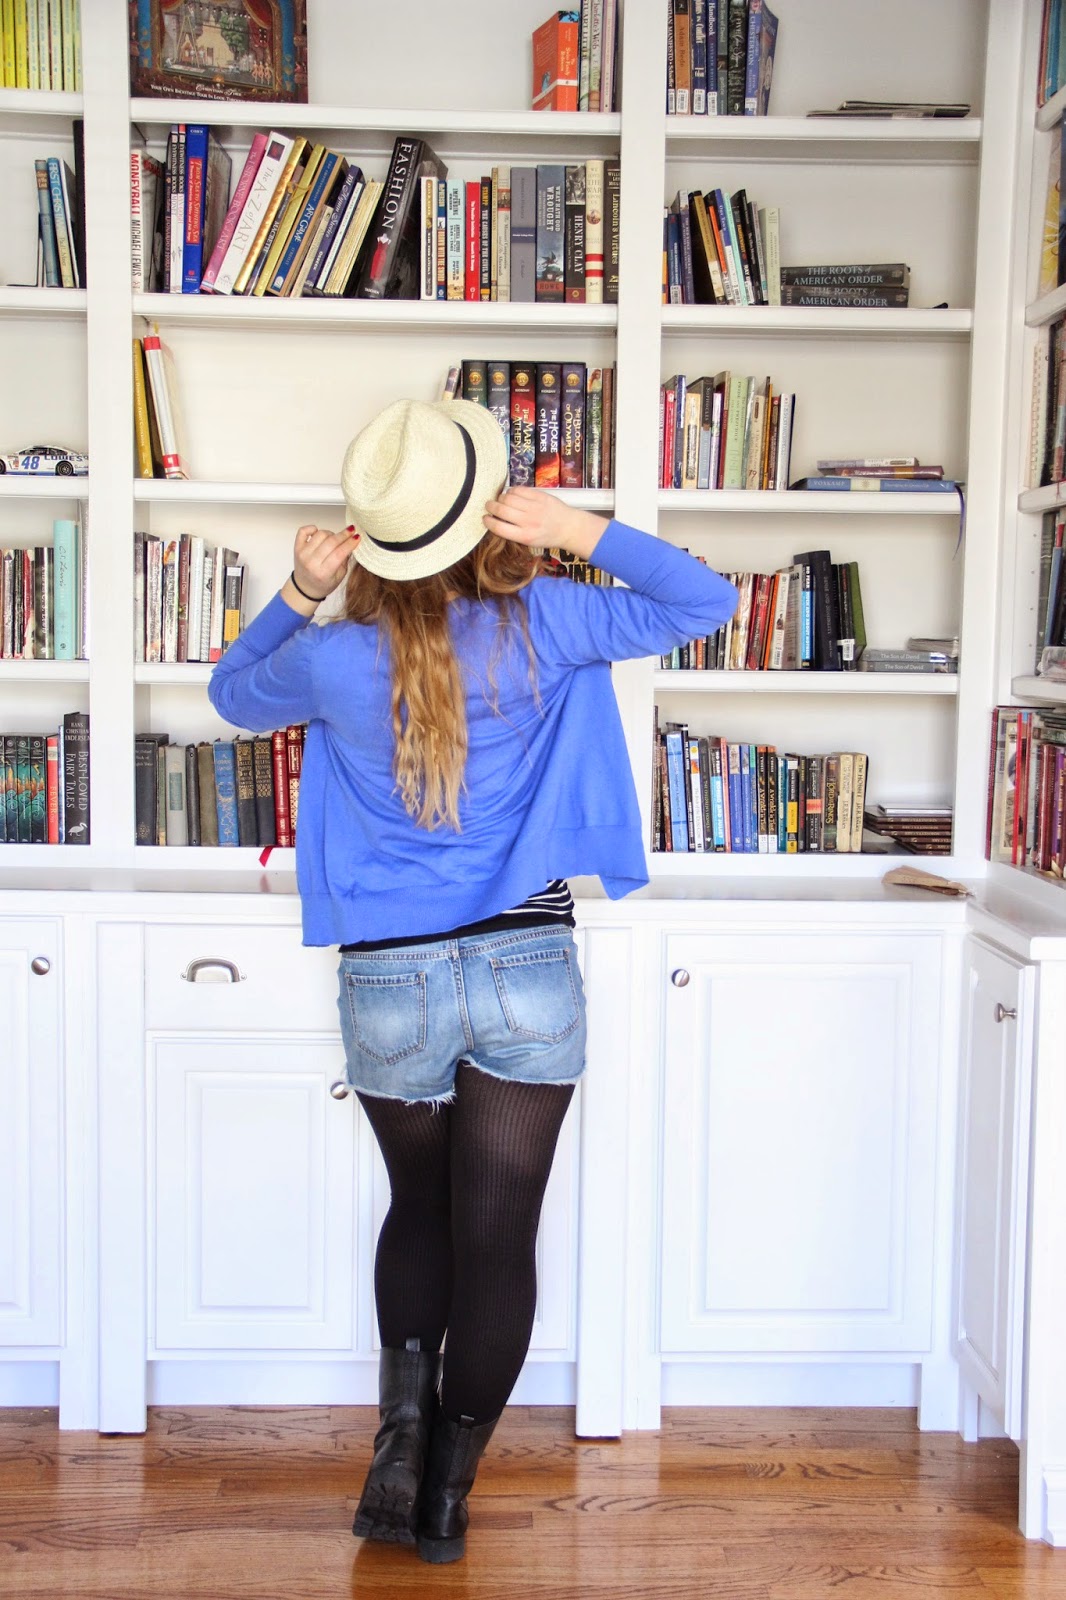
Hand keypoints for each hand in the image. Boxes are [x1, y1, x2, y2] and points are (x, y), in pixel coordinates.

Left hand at [291, 523, 358, 602]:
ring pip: (320, 534)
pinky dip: (312, 528)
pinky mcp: (297, 547)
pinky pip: (303, 531)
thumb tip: (351, 541)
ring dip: (330, 533)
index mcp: (323, 573)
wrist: (305, 588)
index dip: (350, 543)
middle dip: (344, 535)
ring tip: (334, 539)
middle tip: (351, 531)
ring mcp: (303, 554)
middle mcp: (311, 562)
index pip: (339, 553)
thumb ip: (345, 560)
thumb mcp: (339, 577)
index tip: (357, 537)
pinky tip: (317, 532)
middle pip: (331, 542)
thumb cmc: (323, 583)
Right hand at [482, 487, 606, 561]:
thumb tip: (494, 519)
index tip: (485, 518)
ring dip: (500, 498)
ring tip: (501, 500)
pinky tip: (512, 495)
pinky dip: (511, 491)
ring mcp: (534, 507)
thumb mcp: (529, 541)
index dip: (487, 521)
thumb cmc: (547, 536)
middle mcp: (529, 522)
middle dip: (490, 506)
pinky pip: (518, 489)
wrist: (568, 527)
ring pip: (508, 497)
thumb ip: (513, 532)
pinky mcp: (540, 496)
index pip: (498, 527)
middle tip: (489, 505)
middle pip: (501, 509)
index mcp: (525, 536)